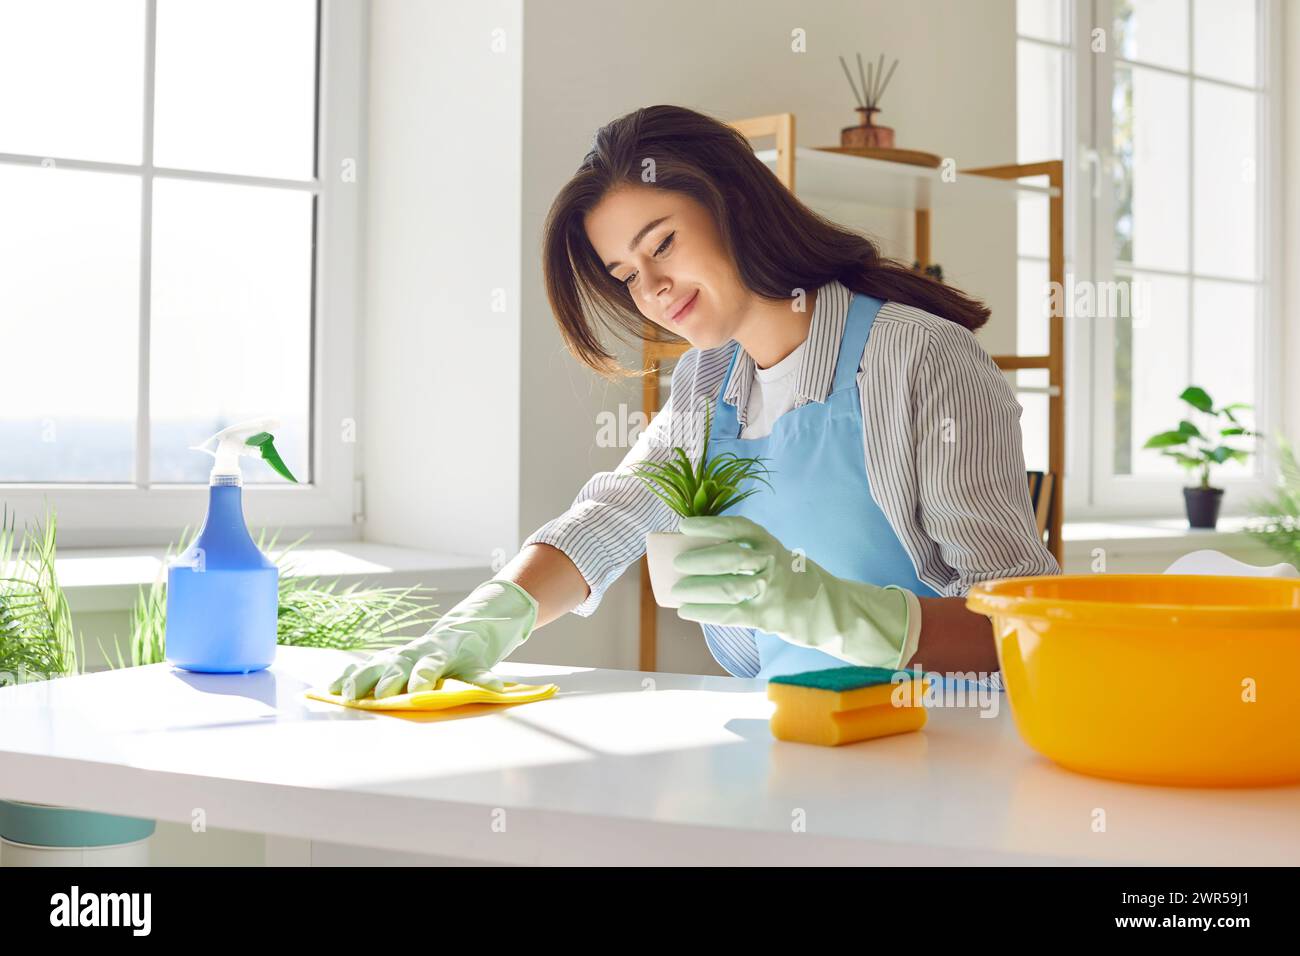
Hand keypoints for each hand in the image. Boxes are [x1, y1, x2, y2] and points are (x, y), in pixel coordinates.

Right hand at [327, 578, 537, 700]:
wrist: (457, 631)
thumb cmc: (467, 653)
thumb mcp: (478, 664)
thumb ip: (483, 678)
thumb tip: (498, 689)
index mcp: (437, 653)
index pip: (429, 665)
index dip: (423, 677)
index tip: (416, 691)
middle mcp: (413, 652)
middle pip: (396, 665)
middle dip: (386, 680)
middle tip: (377, 696)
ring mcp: (395, 656)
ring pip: (373, 666)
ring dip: (358, 680)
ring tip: (344, 696)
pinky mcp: (383, 661)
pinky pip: (360, 668)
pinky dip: (344, 678)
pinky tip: (328, 691)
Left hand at [670, 515, 915, 669]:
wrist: (831, 610)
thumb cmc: (794, 581)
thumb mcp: (778, 556)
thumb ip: (750, 555)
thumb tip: (699, 556)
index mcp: (771, 544)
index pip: (738, 529)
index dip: (709, 525)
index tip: (684, 525)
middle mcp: (772, 564)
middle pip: (729, 558)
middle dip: (699, 560)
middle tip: (678, 563)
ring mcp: (771, 592)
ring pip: (727, 588)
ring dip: (697, 589)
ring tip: (676, 591)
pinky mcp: (767, 617)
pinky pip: (730, 614)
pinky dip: (704, 613)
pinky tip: (686, 612)